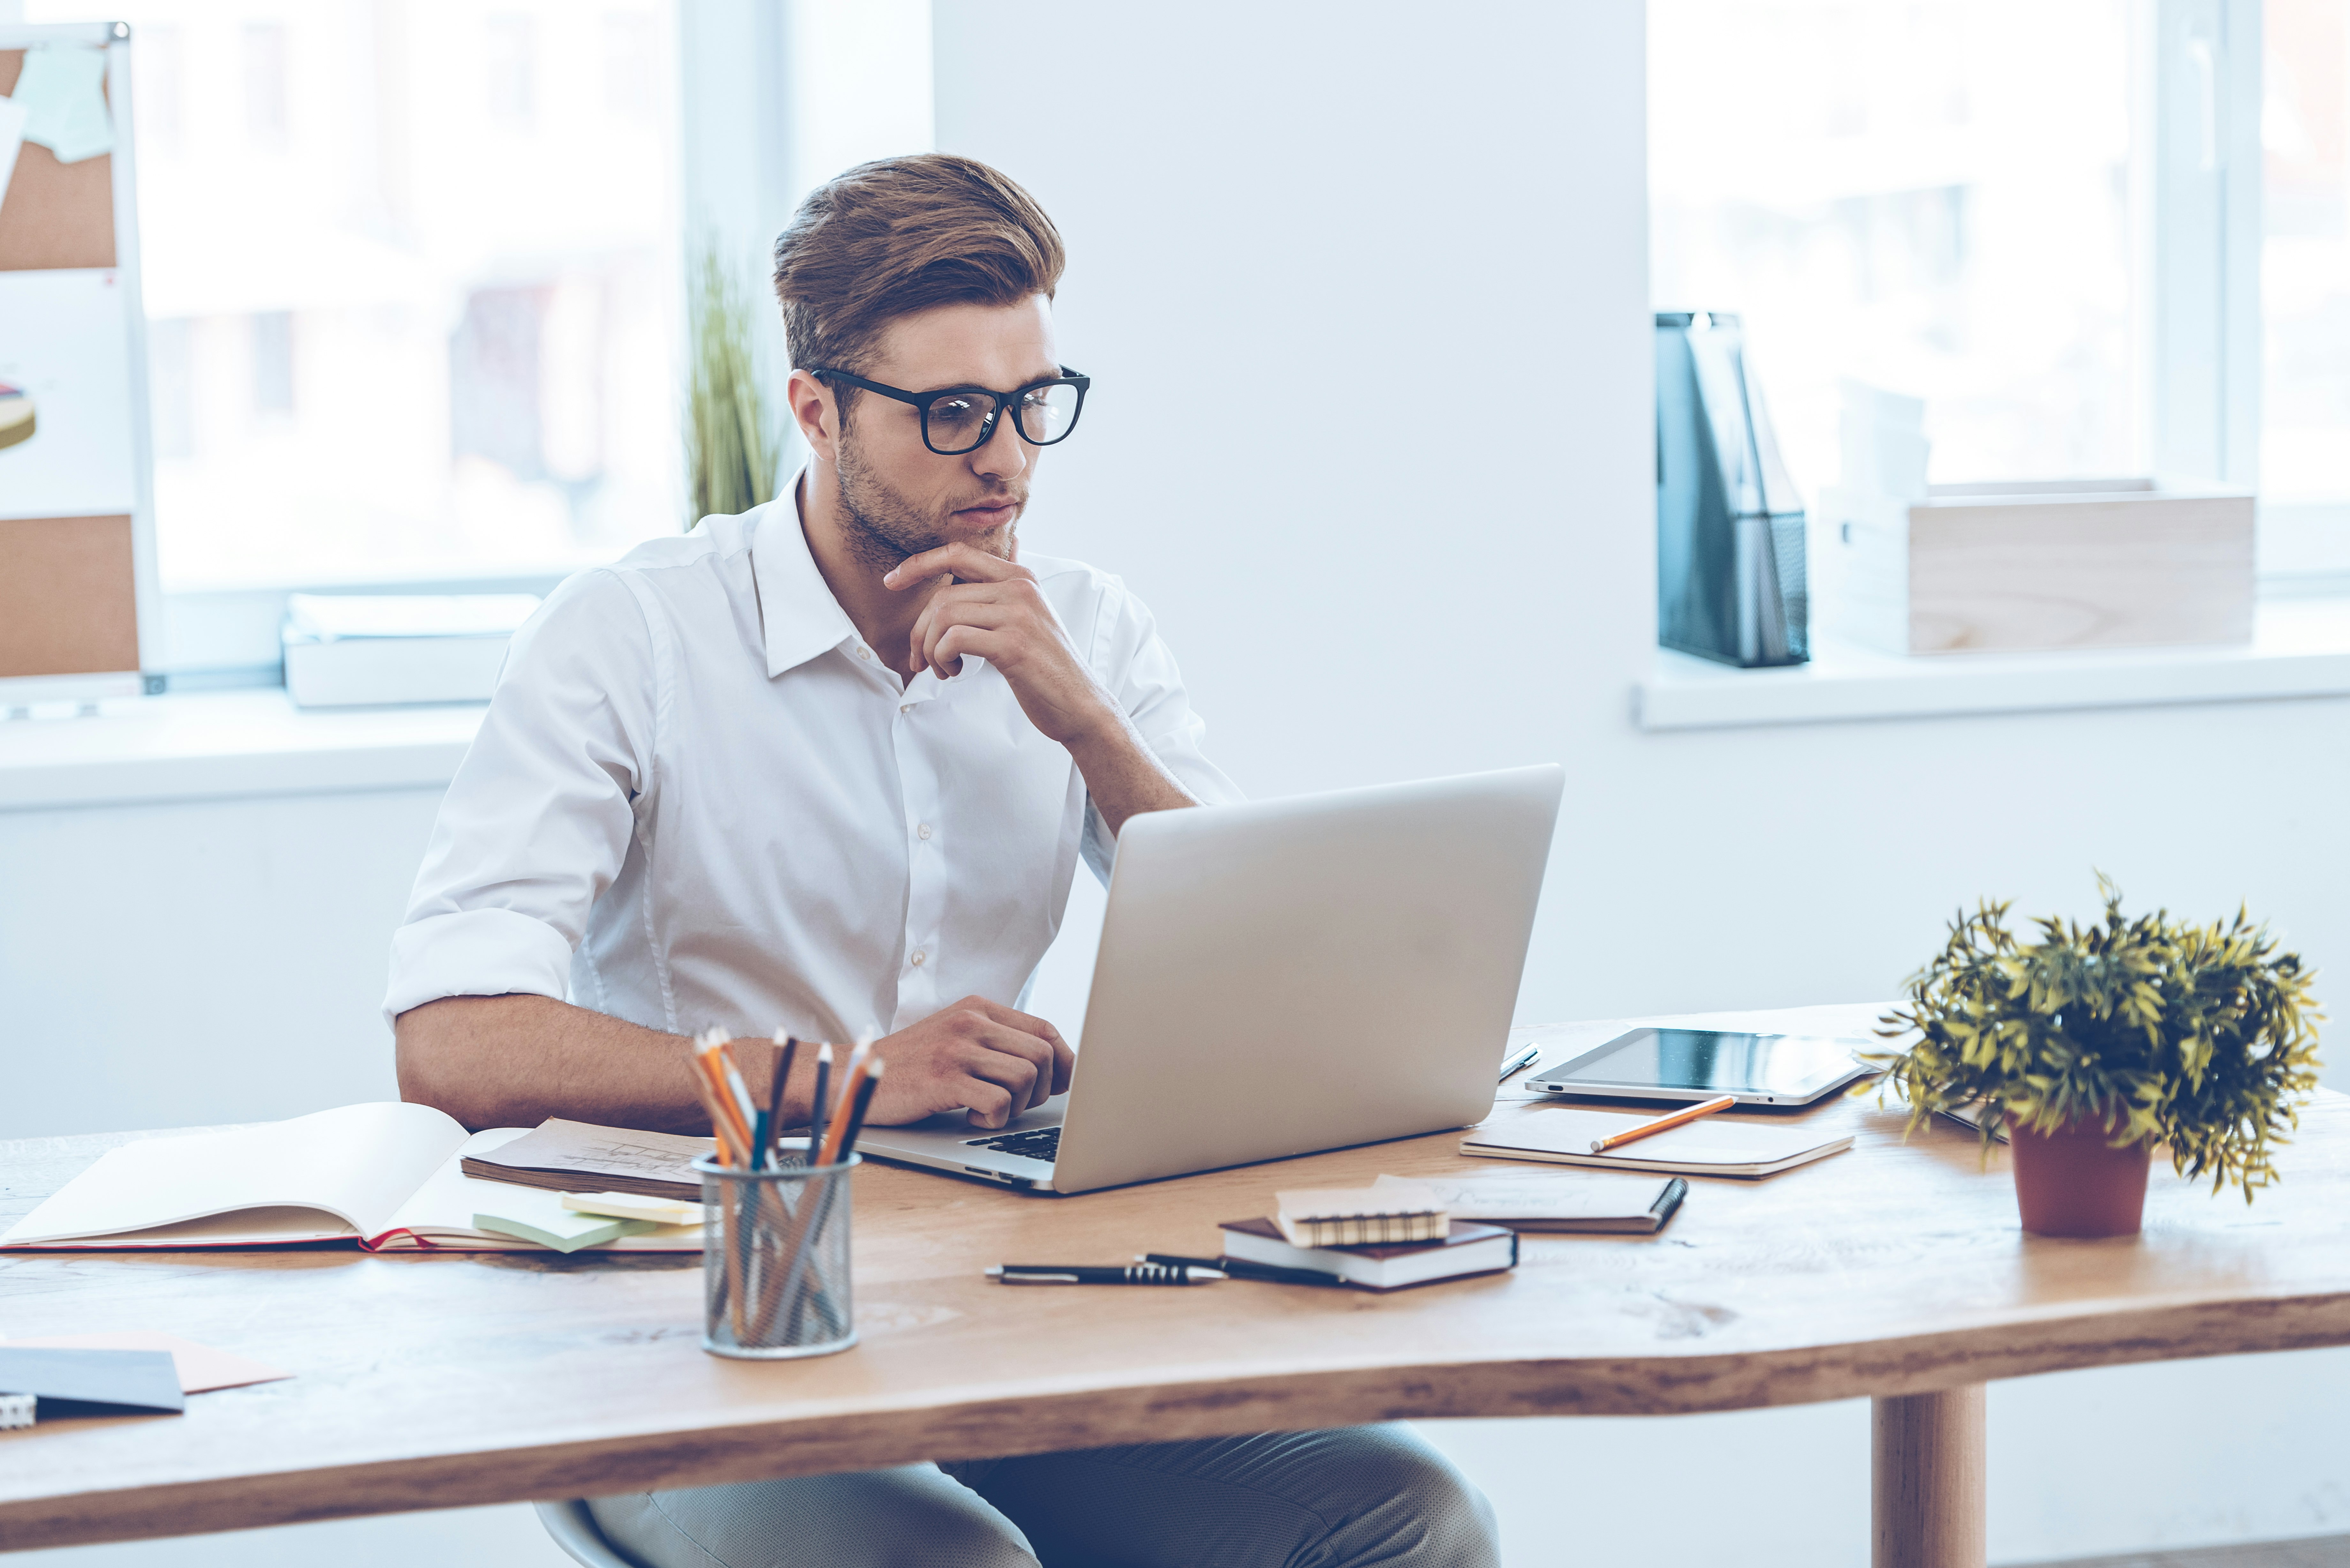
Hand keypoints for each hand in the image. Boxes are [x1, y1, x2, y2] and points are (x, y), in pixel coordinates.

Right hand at [863, 995, 1074, 1128]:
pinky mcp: (944, 1079)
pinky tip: (973, 1116)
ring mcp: (957, 1049)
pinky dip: (994, 1118)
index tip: (1061, 1085)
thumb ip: (1001, 1045)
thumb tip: (1060, 1070)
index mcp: (978, 1009)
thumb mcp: (958, 1040)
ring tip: (991, 1109)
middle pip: (1043, 1054)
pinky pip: (999, 1102)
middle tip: (1018, 1103)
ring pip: (1026, 1077)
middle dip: (1043, 1088)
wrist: (854, 1074)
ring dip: (1018, 1105)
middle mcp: (971, 1022)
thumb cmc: (912, 1064)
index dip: (1065, 1061)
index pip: (1046, 1029)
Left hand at [883, 543, 1116, 746]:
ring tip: (942, 669)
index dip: (918, 564)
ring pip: (944, 616)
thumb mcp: (1029, 618)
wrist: (1080, 705)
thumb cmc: (1047, 667)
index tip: (891, 581)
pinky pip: (954, 639)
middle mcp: (1020, 588)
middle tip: (921, 659)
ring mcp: (1018, 615)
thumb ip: (1005, 590)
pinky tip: (956, 673)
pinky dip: (943, 658)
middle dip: (919, 629)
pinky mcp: (1013, 644)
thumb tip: (995, 555)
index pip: (957, 553)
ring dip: (930, 648)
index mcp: (1020, 578)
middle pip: (943, 594)